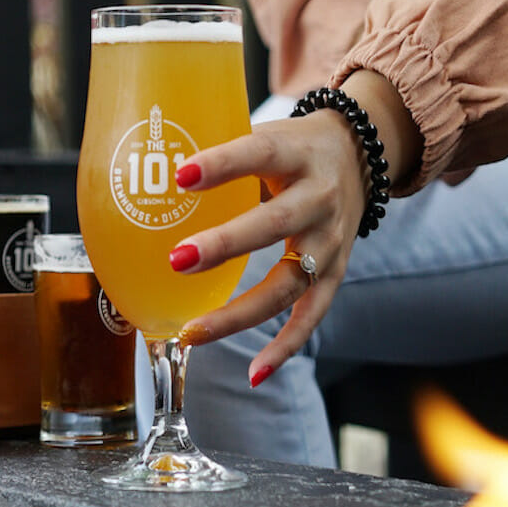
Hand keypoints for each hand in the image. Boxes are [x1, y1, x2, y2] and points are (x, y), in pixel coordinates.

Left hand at [171, 111, 368, 382]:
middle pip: (274, 223)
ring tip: (192, 332)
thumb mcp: (268, 134)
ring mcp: (331, 239)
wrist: (361, 154)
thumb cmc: (294, 147)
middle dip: (226, 244)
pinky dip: (285, 346)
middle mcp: (320, 196)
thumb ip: (221, 153)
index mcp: (296, 152)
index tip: (180, 175)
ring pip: (289, 282)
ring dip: (240, 312)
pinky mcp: (337, 272)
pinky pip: (312, 314)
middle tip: (177, 260)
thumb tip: (146, 174)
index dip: (223, 164)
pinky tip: (254, 372)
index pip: (260, 152)